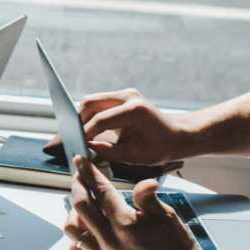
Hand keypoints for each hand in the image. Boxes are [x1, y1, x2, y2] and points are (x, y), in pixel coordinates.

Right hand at [46, 89, 191, 165]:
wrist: (175, 136)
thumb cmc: (158, 147)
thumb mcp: (131, 155)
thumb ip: (105, 152)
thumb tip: (84, 151)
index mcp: (133, 110)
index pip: (100, 120)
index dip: (84, 134)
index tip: (75, 146)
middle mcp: (128, 96)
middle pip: (91, 103)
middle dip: (78, 121)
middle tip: (73, 139)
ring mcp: (125, 94)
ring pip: (92, 101)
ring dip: (83, 117)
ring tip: (80, 136)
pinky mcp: (122, 97)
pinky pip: (99, 103)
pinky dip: (91, 116)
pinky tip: (89, 130)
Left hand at [64, 155, 211, 249]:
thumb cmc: (178, 248)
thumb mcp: (168, 218)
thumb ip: (149, 198)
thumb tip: (144, 181)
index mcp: (127, 224)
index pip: (100, 191)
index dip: (88, 172)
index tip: (81, 161)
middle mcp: (111, 242)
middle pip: (80, 206)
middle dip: (77, 186)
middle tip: (79, 178)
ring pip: (72, 229)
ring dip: (74, 212)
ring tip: (83, 205)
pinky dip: (77, 237)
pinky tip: (88, 230)